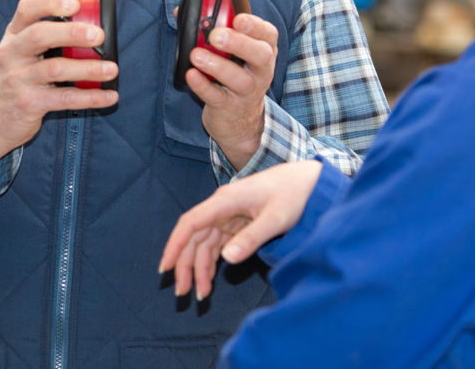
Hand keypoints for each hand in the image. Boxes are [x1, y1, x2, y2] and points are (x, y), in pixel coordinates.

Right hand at [0, 0, 118, 166]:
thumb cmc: (17, 80)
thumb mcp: (21, 54)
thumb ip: (47, 38)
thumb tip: (90, 26)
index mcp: (13, 36)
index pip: (27, 9)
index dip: (51, 3)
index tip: (76, 4)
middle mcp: (12, 54)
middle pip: (40, 35)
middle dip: (72, 33)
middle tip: (98, 35)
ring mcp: (18, 79)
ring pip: (55, 69)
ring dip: (88, 68)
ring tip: (111, 69)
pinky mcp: (28, 103)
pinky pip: (64, 99)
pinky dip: (90, 97)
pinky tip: (108, 96)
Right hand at [159, 160, 321, 300]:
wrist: (309, 180)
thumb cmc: (294, 193)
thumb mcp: (276, 218)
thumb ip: (252, 238)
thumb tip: (226, 259)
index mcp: (226, 201)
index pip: (191, 223)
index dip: (175, 245)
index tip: (165, 267)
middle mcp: (222, 207)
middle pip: (194, 236)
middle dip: (185, 264)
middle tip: (182, 292)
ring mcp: (228, 214)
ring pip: (204, 243)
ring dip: (199, 267)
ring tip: (199, 294)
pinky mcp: (237, 222)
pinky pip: (217, 243)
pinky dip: (212, 261)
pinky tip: (209, 278)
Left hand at [183, 12, 277, 168]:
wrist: (239, 119)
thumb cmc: (233, 73)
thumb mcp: (232, 51)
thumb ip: (212, 28)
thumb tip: (182, 11)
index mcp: (263, 50)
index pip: (268, 34)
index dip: (255, 25)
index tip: (238, 18)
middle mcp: (261, 70)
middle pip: (259, 55)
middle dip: (238, 43)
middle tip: (215, 35)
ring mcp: (248, 91)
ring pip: (238, 79)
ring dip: (217, 65)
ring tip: (196, 55)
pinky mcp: (230, 107)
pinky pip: (216, 96)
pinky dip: (203, 85)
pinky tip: (191, 75)